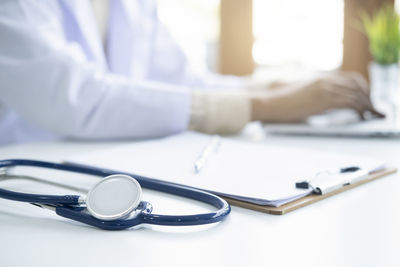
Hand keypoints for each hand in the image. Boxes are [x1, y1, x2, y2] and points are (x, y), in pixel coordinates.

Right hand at [251, 72, 383, 122]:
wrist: (270, 102)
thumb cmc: (281, 101)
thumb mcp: (301, 94)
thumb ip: (315, 95)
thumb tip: (325, 105)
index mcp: (320, 78)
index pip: (349, 78)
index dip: (361, 87)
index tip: (365, 98)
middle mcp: (325, 80)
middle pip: (356, 84)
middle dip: (367, 96)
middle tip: (372, 107)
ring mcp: (325, 88)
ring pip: (356, 92)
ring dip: (367, 103)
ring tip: (371, 113)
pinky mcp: (324, 99)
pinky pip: (350, 101)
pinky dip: (360, 109)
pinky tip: (362, 116)